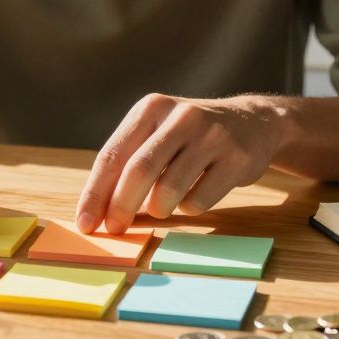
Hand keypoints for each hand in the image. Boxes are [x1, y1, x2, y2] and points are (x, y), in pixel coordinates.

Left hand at [75, 93, 286, 233]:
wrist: (253, 123)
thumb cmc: (190, 137)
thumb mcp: (157, 134)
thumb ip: (127, 165)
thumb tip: (96, 214)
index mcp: (151, 109)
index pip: (112, 155)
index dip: (95, 193)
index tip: (85, 223)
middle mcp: (180, 117)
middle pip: (138, 171)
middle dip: (121, 207)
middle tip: (115, 230)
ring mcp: (211, 136)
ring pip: (169, 190)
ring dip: (158, 209)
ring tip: (163, 205)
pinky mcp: (237, 158)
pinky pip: (199, 200)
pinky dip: (189, 208)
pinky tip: (196, 193)